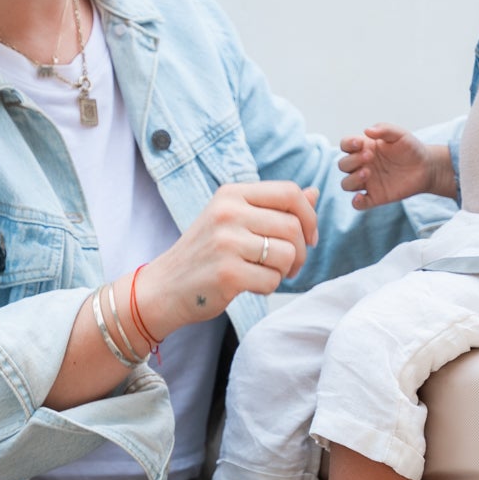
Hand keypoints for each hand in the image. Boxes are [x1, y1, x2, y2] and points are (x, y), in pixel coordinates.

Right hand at [138, 181, 319, 334]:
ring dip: (284, 271)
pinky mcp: (227, 273)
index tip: (309, 237)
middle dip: (301, 252)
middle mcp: (228, 212)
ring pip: (287, 255)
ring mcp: (226, 242)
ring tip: (264, 273)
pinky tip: (249, 285)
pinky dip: (268, 287)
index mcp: (231, 194)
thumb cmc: (205, 253)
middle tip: (289, 266)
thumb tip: (314, 193)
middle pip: (293, 227)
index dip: (309, 216)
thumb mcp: (234, 220)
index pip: (289, 192)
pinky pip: (272, 280)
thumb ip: (273, 207)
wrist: (164, 287)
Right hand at [338, 125, 452, 208]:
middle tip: (370, 156)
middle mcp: (362, 165)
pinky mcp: (375, 197)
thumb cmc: (410, 148)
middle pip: (343, 165)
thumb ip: (384, 129)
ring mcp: (367, 182)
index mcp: (364, 148)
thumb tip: (367, 131)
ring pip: (347, 184)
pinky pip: (358, 204)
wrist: (426, 167)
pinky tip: (361, 197)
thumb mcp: (400, 134)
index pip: (345, 145)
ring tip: (368, 172)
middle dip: (352, 160)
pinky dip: (356, 202)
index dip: (347, 144)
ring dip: (353, 179)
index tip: (359, 143)